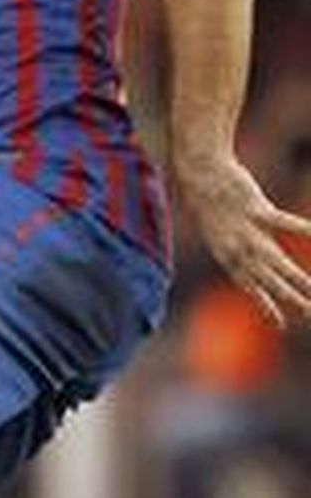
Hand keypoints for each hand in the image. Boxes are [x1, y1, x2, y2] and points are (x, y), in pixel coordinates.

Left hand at [177, 154, 310, 327]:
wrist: (198, 173)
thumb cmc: (209, 199)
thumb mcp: (219, 229)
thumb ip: (236, 246)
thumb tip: (248, 256)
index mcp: (227, 254)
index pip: (249, 286)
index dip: (265, 304)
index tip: (281, 324)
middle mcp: (236, 248)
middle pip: (267, 279)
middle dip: (288, 298)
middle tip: (309, 313)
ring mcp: (245, 231)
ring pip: (275, 260)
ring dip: (295, 277)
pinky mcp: (254, 209)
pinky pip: (283, 222)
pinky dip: (301, 228)